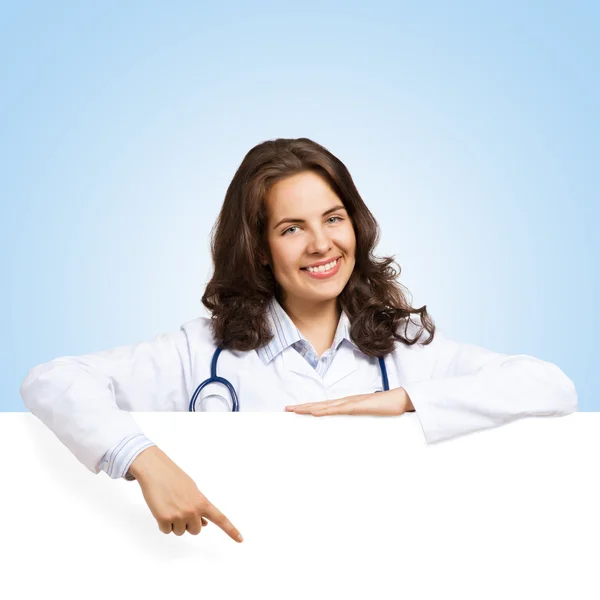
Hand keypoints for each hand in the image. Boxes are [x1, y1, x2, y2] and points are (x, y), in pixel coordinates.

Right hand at [128, 446, 242, 541]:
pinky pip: (166, 531)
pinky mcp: (164, 520)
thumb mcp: (192, 490)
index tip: (241, 540)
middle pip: (195, 531)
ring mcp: (179, 516)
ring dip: (175, 523)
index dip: (231, 530)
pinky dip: (163, 524)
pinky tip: (161, 509)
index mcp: (202, 502)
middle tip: (179, 507)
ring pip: (180, 532)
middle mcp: (193, 510)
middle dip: (188, 523)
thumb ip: (200, 507)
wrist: (156, 470)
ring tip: (169, 505)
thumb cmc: (174, 478)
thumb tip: (204, 524)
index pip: (220, 518)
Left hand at [285, 386, 413, 415]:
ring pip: (325, 405)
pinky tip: (315, 411)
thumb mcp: (369, 415)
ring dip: (309, 408)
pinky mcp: (357, 406)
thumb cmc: (386, 407)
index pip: (324, 405)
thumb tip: (353, 421)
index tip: (297, 409)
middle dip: (303, 406)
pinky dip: (324, 410)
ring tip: (295, 410)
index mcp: (347, 404)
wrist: (401, 399)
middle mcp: (346, 401)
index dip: (310, 407)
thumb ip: (360, 417)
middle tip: (286, 409)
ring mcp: (350, 402)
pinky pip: (337, 409)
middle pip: (320, 404)